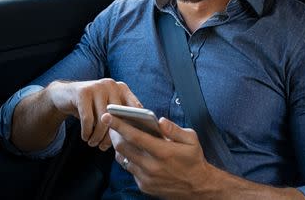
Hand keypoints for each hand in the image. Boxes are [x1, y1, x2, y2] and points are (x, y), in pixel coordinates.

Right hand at [46, 78, 141, 150]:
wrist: (65, 95)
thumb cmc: (91, 108)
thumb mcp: (107, 110)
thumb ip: (120, 118)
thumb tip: (132, 137)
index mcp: (122, 88)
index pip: (135, 108)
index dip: (134, 125)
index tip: (129, 141)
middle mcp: (111, 84)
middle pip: (117, 116)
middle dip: (111, 136)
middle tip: (104, 147)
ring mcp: (97, 86)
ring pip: (102, 119)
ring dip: (97, 136)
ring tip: (93, 143)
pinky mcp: (82, 92)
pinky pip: (88, 119)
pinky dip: (87, 132)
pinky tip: (85, 137)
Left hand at [101, 113, 216, 198]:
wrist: (198, 188)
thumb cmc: (194, 160)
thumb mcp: (191, 140)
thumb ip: (174, 129)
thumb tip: (160, 121)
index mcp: (163, 152)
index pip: (134, 136)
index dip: (118, 125)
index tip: (107, 116)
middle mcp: (152, 166)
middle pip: (123, 147)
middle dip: (114, 133)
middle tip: (110, 123)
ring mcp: (146, 178)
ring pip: (123, 159)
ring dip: (119, 146)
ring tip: (119, 135)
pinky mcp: (144, 186)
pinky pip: (130, 169)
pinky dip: (128, 159)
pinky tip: (132, 151)